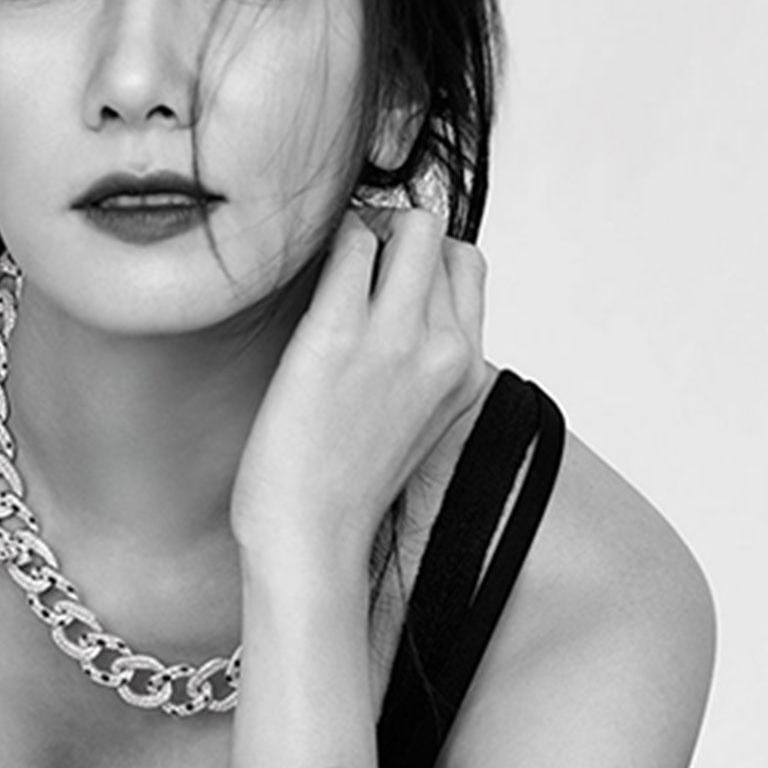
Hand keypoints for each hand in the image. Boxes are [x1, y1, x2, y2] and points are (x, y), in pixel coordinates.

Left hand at [231, 208, 487, 573]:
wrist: (310, 542)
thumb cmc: (342, 490)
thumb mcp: (413, 425)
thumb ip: (421, 367)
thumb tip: (392, 312)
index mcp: (467, 372)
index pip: (466, 268)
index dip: (419, 260)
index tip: (379, 278)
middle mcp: (446, 349)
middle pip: (438, 236)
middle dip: (392, 233)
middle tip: (349, 263)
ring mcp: (396, 340)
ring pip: (406, 225)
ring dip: (362, 231)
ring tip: (325, 270)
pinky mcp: (338, 336)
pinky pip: (350, 243)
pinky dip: (326, 241)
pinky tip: (299, 277)